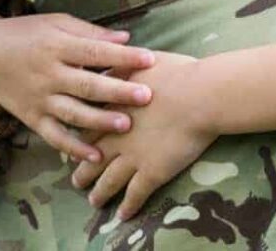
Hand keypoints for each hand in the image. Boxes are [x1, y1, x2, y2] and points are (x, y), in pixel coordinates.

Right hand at [0, 13, 156, 161]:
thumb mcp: (56, 22)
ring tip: (126, 124)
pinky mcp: (31, 117)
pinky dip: (73, 147)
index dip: (122, 56)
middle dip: (118, 91)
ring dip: (100, 120)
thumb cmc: (26, 33)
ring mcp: (39, 98)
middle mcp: (49, 73)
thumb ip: (91, 32)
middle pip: (88, 84)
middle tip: (147, 96)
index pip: (95, 51)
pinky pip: (53, 136)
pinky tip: (95, 155)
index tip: (150, 58)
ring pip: (73, 113)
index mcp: (57, 45)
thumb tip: (127, 38)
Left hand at [71, 52, 216, 220]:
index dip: (79, 139)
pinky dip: (128, 207)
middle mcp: (116, 137)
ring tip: (94, 202)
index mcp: (113, 109)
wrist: (201, 95)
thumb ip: (122, 65)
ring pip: (108, 181)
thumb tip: (110, 60)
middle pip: (90, 158)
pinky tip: (124, 216)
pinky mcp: (152, 173)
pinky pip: (135, 195)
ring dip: (99, 193)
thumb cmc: (178, 73)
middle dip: (82, 171)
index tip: (74, 146)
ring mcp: (132, 157)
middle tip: (76, 180)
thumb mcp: (142, 60)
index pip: (86, 128)